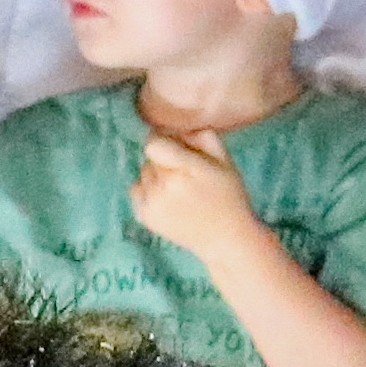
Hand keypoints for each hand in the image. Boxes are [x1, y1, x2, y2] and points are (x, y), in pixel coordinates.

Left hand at [128, 126, 258, 262]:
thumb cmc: (228, 197)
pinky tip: (168, 200)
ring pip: (144, 172)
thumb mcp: (226, 161)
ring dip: (157, 176)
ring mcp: (153, 203)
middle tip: (185, 174)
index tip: (174, 146)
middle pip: (151, 157)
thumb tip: (178, 127)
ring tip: (179, 190)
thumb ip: (203, 138)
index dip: (163, 141)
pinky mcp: (145, 216)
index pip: (154, 144)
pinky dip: (148, 191)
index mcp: (188, 170)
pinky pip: (136, 190)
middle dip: (165, 160)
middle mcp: (166, 186)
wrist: (224, 239)